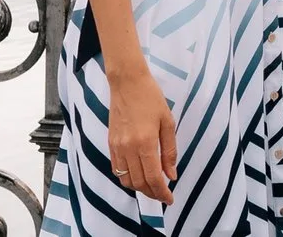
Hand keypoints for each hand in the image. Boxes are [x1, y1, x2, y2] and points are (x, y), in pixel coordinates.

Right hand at [106, 60, 176, 203]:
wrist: (127, 82)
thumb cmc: (151, 98)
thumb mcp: (167, 122)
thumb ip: (169, 151)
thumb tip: (171, 175)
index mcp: (145, 142)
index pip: (153, 178)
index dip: (162, 193)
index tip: (170, 199)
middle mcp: (128, 148)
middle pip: (139, 183)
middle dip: (152, 193)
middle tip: (163, 195)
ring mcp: (117, 147)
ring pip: (126, 179)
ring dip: (139, 188)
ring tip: (152, 187)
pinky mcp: (110, 143)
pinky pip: (116, 169)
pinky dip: (127, 178)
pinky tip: (137, 175)